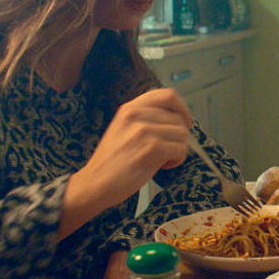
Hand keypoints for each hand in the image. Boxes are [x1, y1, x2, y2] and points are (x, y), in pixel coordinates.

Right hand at [63, 88, 192, 236]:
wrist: (94, 184)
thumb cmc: (112, 161)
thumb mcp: (124, 129)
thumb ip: (146, 118)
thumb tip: (178, 118)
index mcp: (129, 108)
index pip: (167, 95)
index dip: (182, 108)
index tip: (185, 122)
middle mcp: (135, 115)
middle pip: (179, 119)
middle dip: (178, 137)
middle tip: (165, 151)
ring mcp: (142, 131)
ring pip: (182, 135)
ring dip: (178, 150)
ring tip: (160, 159)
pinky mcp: (150, 148)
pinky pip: (180, 149)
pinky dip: (176, 160)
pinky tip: (162, 166)